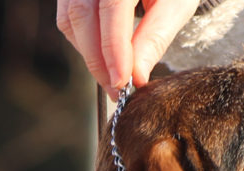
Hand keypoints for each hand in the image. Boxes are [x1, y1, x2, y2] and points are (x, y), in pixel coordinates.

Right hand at [56, 0, 198, 95]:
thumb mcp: (176, 4)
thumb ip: (156, 37)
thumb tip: (136, 76)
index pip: (113, 8)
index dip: (114, 48)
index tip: (121, 81)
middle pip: (83, 15)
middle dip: (98, 60)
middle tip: (116, 90)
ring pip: (71, 20)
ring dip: (89, 54)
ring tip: (111, 75)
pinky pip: (67, 17)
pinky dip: (82, 41)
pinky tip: (102, 55)